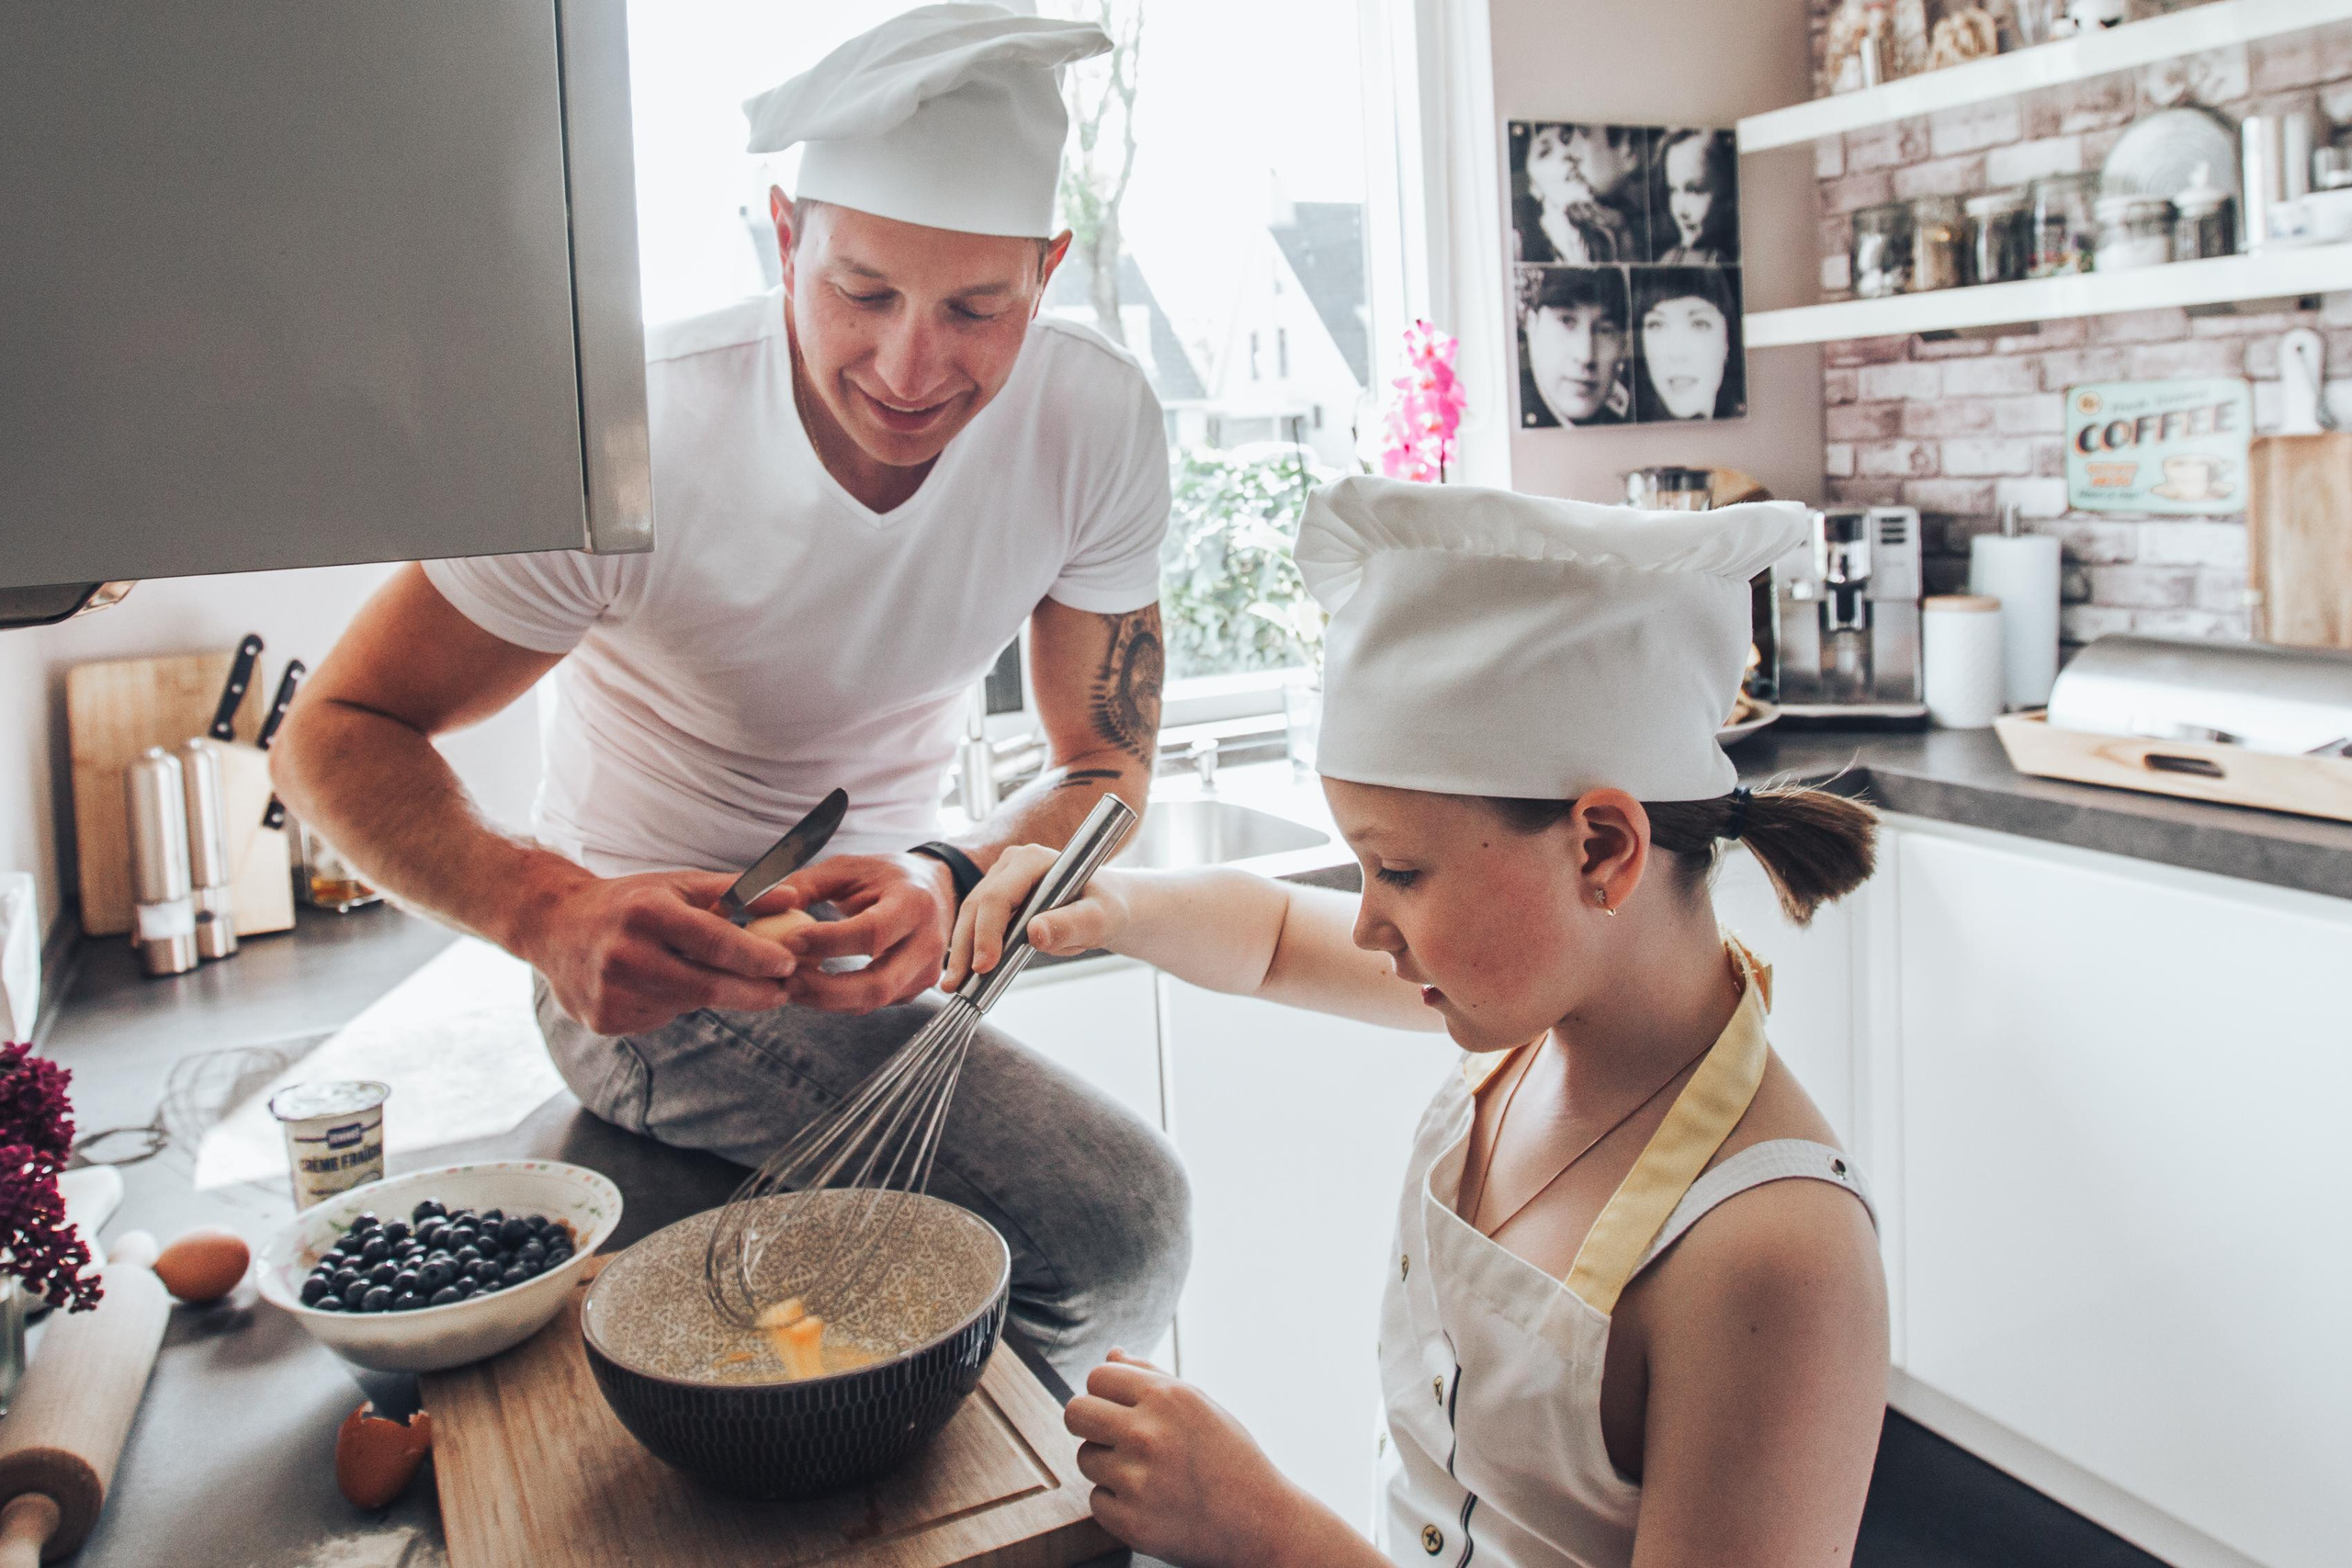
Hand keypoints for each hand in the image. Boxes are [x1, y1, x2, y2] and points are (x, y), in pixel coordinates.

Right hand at [519, 868, 800, 1036]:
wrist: (553, 925)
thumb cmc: (628, 902)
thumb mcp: (678, 885)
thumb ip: (738, 892)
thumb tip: (794, 897)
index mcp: (646, 912)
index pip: (714, 942)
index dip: (757, 958)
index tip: (789, 964)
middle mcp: (624, 954)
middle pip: (707, 986)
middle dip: (753, 992)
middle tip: (782, 990)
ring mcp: (611, 992)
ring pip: (686, 1005)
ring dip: (710, 994)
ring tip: (703, 972)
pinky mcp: (604, 1020)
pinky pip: (660, 1019)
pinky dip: (674, 1004)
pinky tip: (659, 983)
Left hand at [772, 853, 957, 1013]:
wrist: (936, 889)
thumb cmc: (887, 876)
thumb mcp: (848, 868)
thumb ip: (808, 884)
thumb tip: (765, 904)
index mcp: (914, 903)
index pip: (872, 933)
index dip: (829, 942)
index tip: (790, 941)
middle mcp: (928, 943)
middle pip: (878, 983)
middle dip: (826, 988)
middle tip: (787, 979)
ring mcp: (926, 972)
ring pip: (873, 1001)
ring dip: (827, 999)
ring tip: (792, 984)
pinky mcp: (916, 989)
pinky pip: (873, 1003)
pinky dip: (839, 1000)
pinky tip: (814, 986)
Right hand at [940, 845, 1133, 990]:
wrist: (1104, 907)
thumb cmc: (1105, 908)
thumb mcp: (1099, 919)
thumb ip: (1070, 925)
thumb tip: (1036, 933)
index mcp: (1034, 860)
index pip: (998, 897)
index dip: (987, 933)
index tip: (985, 966)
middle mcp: (1011, 864)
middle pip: (977, 905)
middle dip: (966, 946)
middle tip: (958, 983)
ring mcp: (1001, 878)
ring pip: (970, 914)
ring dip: (962, 950)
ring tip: (955, 983)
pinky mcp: (996, 896)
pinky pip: (975, 922)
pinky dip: (970, 947)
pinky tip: (965, 972)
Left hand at [1064, 1351, 1310, 1567]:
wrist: (1261, 1523)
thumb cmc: (1230, 1457)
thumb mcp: (1200, 1404)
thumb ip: (1150, 1376)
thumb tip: (1110, 1354)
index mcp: (1167, 1398)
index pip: (1096, 1376)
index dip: (1105, 1392)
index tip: (1118, 1406)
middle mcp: (1148, 1434)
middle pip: (1075, 1413)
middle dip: (1089, 1423)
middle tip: (1113, 1436)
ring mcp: (1137, 1481)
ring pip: (1085, 1459)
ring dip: (1107, 1466)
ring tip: (1146, 1474)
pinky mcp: (1132, 1522)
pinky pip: (1097, 1501)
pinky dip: (1117, 1504)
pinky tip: (1150, 1503)